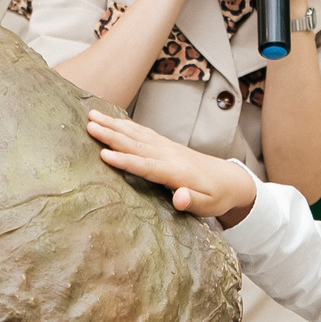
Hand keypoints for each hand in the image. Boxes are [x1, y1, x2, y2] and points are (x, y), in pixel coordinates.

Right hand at [86, 110, 256, 222]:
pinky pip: (142, 131)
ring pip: (136, 133)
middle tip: (89, 125)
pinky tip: (113, 119)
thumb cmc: (217, 197)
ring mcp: (167, 147)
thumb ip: (191, 202)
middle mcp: (169, 154)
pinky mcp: (166, 145)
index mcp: (175, 171)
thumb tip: (178, 198)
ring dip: (114, 124)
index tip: (103, 154)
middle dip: (111, 134)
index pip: (145, 165)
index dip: (124, 161)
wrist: (230, 179)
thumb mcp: (208, 206)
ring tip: (93, 115)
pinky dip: (126, 124)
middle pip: (135, 143)